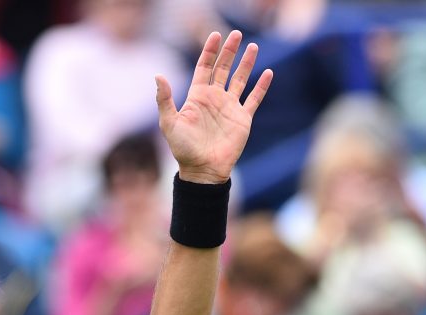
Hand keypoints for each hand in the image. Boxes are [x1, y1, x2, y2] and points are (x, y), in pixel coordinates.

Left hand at [156, 31, 272, 183]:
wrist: (202, 169)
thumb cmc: (183, 149)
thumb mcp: (169, 123)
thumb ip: (164, 99)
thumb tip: (158, 76)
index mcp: (197, 97)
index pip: (204, 67)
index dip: (210, 51)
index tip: (215, 35)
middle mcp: (214, 99)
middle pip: (223, 68)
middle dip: (229, 51)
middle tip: (236, 34)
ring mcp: (229, 107)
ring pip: (240, 79)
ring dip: (246, 63)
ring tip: (253, 46)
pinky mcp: (243, 118)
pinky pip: (254, 98)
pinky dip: (261, 86)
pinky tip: (267, 72)